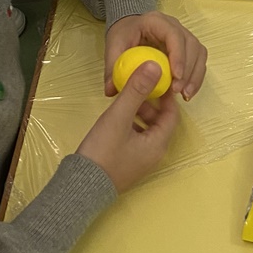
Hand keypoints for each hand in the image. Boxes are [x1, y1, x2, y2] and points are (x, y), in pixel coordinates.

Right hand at [77, 63, 179, 193]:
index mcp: (158, 144)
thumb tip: (155, 66)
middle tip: (134, 89)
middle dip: (149, 104)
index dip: (165, 95)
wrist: (81, 187)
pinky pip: (136, 139)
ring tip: (122, 102)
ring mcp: (141, 161)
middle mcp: (154, 154)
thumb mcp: (119, 117)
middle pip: (160, 122)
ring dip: (138, 114)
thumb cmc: (102, 152)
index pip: (172, 114)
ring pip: (147, 130)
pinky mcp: (128, 164)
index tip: (154, 80)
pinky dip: (130, 125)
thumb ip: (136, 90)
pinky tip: (115, 120)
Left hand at [105, 12, 206, 100]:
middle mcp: (174, 25)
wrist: (130, 27)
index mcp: (156, 21)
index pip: (174, 35)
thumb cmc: (123, 35)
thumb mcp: (113, 48)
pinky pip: (198, 60)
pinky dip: (196, 77)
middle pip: (191, 45)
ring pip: (199, 53)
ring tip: (185, 95)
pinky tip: (187, 93)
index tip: (176, 77)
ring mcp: (183, 35)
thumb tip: (110, 90)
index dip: (178, 55)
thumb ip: (112, 68)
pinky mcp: (188, 47)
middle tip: (178, 91)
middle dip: (189, 70)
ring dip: (195, 75)